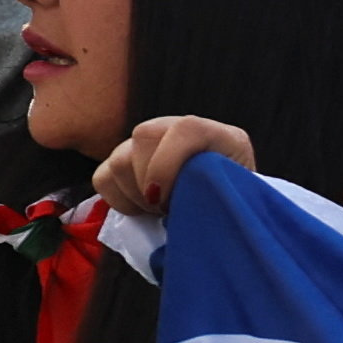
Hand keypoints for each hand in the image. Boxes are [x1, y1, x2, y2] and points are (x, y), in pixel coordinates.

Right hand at [92, 113, 254, 217]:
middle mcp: (179, 130)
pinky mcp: (124, 161)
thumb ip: (216, 193)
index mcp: (220, 136)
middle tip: (169, 209)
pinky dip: (119, 200)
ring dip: (136, 195)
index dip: (168, 162)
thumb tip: (184, 202)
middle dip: (150, 183)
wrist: (222, 213)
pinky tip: (143, 210)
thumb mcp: (239, 201)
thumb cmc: (235, 209)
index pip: (186, 129)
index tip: (165, 199)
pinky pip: (103, 178)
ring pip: (119, 160)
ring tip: (162, 211)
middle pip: (143, 137)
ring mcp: (149, 144)